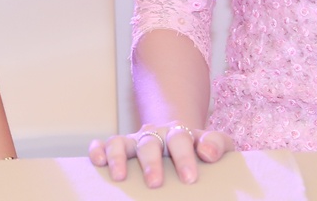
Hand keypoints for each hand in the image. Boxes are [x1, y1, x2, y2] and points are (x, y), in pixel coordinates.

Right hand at [88, 124, 235, 188]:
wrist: (179, 137)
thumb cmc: (199, 148)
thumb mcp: (216, 143)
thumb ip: (218, 144)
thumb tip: (208, 153)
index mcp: (179, 133)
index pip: (180, 140)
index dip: (184, 158)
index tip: (189, 178)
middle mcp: (154, 133)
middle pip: (150, 142)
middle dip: (151, 163)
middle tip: (155, 183)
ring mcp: (135, 140)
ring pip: (122, 142)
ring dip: (119, 157)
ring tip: (119, 176)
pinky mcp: (119, 147)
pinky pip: (104, 144)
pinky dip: (98, 150)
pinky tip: (98, 161)